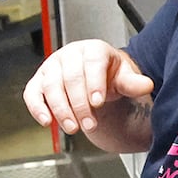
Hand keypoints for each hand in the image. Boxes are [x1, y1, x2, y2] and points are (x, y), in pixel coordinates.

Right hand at [24, 39, 153, 134]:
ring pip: (51, 87)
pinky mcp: (38, 81)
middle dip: (79, 104)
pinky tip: (47, 121)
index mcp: (93, 50)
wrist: (95, 79)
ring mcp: (51, 67)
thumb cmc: (109, 75)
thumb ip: (133, 82)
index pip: (92, 63)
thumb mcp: (124, 77)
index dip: (94, 83)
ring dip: (61, 110)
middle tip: (89, 124)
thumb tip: (146, 85)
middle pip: (70, 78)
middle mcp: (69, 55)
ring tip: (73, 128)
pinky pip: (32, 93)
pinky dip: (37, 108)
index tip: (98, 102)